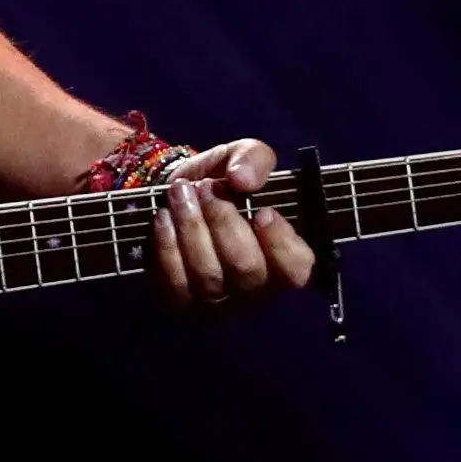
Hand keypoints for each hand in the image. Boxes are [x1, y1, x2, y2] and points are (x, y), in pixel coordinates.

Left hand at [148, 139, 315, 310]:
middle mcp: (256, 289)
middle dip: (223, 222)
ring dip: (192, 228)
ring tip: (179, 194)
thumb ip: (254, 159)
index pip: (297, 270)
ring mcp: (220, 302)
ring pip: (209, 276)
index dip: (281, 244)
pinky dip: (168, 246)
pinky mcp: (183, 303)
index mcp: (284, 257)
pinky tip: (163, 218)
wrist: (176, 194)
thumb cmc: (222, 181)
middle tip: (205, 188)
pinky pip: (176, 283)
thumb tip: (244, 179)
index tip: (261, 212)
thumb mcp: (242, 157)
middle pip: (247, 269)